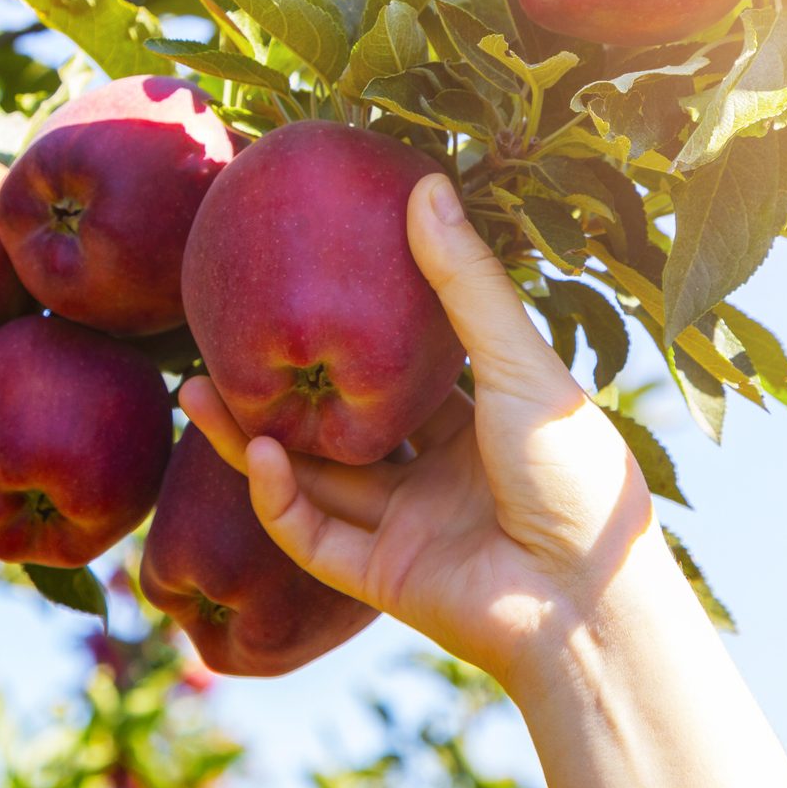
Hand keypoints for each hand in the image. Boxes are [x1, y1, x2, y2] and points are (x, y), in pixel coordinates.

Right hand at [177, 173, 660, 691]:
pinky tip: (254, 451)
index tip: (303, 282)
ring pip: (310, 479)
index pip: (404, 373)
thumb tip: (427, 183)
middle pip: (340, 425)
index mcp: (482, 424)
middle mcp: (439, 475)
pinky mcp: (381, 578)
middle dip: (281, 388)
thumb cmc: (576, 476)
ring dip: (250, 438)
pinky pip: (311, 536)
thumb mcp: (519, 364)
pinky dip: (276, 497)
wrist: (591, 603)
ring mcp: (406, 528)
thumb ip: (465, 284)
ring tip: (195, 388)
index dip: (353, 333)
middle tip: (221, 338)